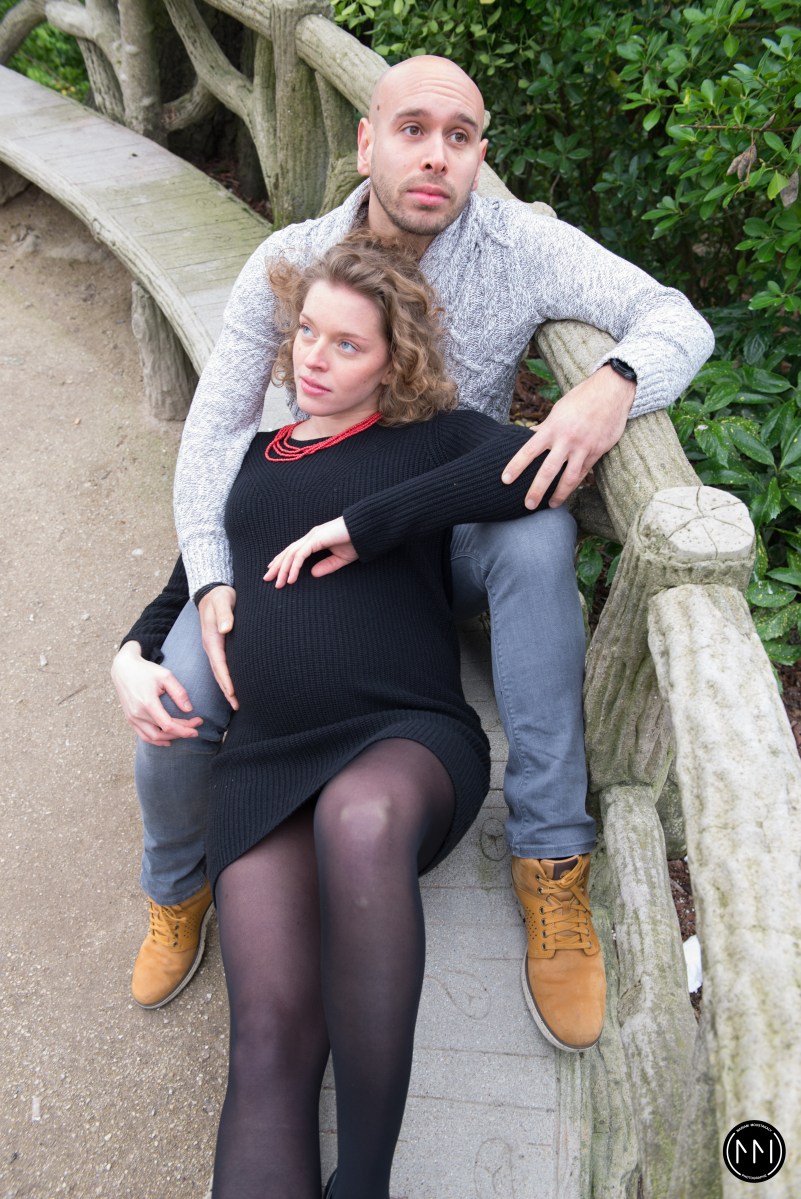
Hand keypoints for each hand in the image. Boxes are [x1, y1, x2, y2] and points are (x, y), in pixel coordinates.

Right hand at [110, 641, 202, 746]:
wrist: (124, 669)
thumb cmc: (146, 671)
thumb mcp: (166, 676)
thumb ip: (179, 693)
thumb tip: (188, 710)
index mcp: (147, 703)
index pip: (168, 725)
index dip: (185, 728)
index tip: (198, 723)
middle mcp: (138, 714)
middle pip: (163, 733)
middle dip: (181, 733)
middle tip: (195, 727)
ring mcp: (132, 718)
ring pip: (153, 738)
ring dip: (170, 738)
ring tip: (184, 733)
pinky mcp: (130, 719)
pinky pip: (143, 736)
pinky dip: (156, 740)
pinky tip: (167, 740)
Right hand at [198, 586, 238, 710]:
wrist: (213, 592)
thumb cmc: (220, 596)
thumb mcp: (222, 600)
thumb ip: (224, 613)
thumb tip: (226, 628)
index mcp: (211, 638)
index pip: (219, 663)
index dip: (226, 679)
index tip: (232, 693)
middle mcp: (211, 646)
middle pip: (219, 673)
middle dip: (227, 690)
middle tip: (237, 706)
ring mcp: (214, 647)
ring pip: (220, 672)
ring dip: (227, 688)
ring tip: (236, 703)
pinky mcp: (219, 646)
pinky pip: (223, 666)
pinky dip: (228, 678)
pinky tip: (235, 686)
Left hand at [264, 517, 356, 587]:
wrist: (365, 530)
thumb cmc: (355, 542)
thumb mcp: (340, 559)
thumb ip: (327, 566)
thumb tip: (312, 574)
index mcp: (314, 539)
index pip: (293, 550)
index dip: (282, 560)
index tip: (273, 570)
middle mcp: (310, 537)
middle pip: (288, 552)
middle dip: (276, 566)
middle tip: (267, 579)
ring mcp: (312, 537)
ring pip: (291, 555)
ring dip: (283, 570)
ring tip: (278, 584)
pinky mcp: (316, 539)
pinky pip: (300, 556)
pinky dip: (294, 568)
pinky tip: (290, 579)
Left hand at [501, 364, 635, 508]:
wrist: (612, 391)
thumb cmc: (581, 398)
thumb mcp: (559, 409)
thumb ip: (545, 427)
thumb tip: (530, 435)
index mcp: (552, 427)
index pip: (528, 450)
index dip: (516, 466)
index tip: (505, 480)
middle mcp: (566, 439)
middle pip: (548, 471)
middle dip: (537, 490)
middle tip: (528, 505)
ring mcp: (583, 447)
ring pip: (569, 478)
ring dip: (559, 494)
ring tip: (551, 505)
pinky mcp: (597, 451)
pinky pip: (584, 472)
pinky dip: (575, 484)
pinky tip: (568, 492)